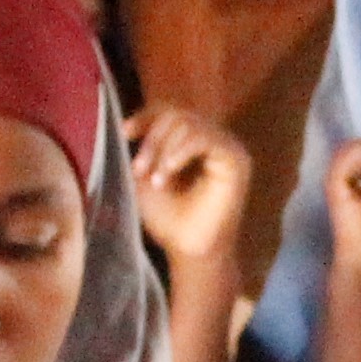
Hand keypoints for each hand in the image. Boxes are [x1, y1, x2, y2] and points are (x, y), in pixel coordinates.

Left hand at [126, 105, 254, 272]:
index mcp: (194, 141)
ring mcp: (227, 147)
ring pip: (188, 123)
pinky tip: (168, 171)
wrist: (188, 250)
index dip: (146, 117)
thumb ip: (145, 147)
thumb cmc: (169, 219)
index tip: (125, 132)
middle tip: (139, 170)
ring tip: (156, 179)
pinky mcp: (235, 158)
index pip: (171, 112)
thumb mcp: (147, 174)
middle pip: (177, 114)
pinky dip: (180, 151)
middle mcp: (213, 139)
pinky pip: (204, 137)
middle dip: (152, 140)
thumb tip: (129, 122)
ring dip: (163, 149)